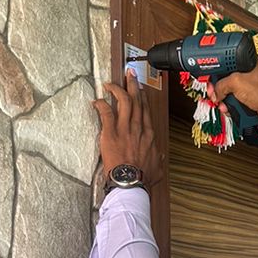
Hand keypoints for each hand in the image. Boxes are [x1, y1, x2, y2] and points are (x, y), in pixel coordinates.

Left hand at [94, 69, 161, 185]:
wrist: (131, 182)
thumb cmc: (143, 178)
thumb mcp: (157, 168)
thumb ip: (158, 159)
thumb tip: (160, 157)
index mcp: (149, 135)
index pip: (145, 111)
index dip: (142, 98)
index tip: (140, 90)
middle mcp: (138, 128)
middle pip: (137, 101)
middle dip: (133, 85)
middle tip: (130, 75)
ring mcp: (125, 129)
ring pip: (124, 101)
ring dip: (118, 89)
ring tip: (112, 82)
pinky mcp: (110, 132)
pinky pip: (106, 112)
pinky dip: (101, 104)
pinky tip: (97, 100)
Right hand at [208, 65, 257, 124]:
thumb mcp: (235, 83)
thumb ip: (221, 85)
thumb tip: (215, 92)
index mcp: (246, 62)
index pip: (225, 62)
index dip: (216, 70)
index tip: (209, 76)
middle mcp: (247, 72)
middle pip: (225, 78)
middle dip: (218, 88)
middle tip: (214, 93)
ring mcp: (248, 85)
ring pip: (229, 91)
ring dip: (224, 99)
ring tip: (223, 103)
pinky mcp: (249, 97)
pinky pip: (235, 100)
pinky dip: (231, 105)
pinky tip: (230, 108)